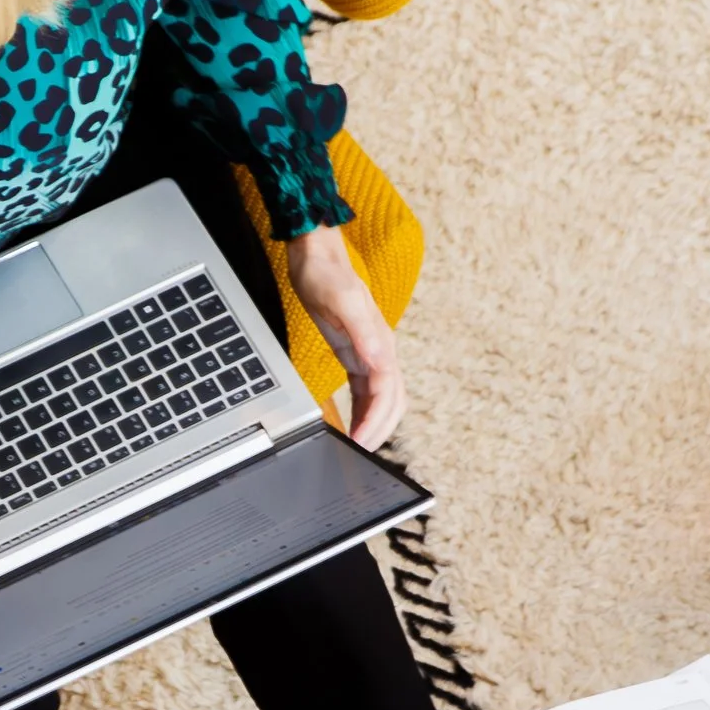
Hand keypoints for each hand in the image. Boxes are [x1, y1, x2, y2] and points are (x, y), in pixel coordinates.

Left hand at [284, 227, 404, 449]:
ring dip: (376, 424)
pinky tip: (353, 424)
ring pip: (383, 399)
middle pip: (392, 400)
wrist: (317, 255)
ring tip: (359, 446)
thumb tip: (382, 361)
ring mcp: (369, 353)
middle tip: (361, 453)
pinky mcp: (355, 354)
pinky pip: (367, 391)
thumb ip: (363, 331)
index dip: (376, 419)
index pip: (386, 390)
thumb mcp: (342, 301)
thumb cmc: (327, 274)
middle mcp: (380, 350)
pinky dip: (364, 411)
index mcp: (380, 341)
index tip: (361, 440)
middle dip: (381, 429)